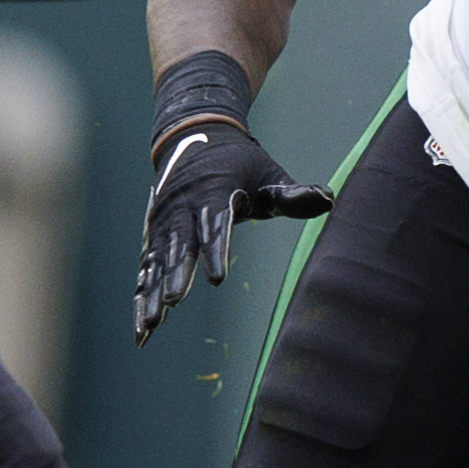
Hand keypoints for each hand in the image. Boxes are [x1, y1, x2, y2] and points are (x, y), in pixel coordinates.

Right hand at [134, 117, 331, 343]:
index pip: (215, 222)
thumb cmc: (241, 164)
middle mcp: (182, 206)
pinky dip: (142, 296)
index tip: (216, 279)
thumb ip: (292, 194)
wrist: (193, 137)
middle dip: (176, 274)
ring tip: (151, 325)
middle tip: (173, 303)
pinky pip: (146, 268)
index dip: (215, 250)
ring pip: (156, 260)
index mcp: (213, 189)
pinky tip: (142, 330)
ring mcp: (164, 221)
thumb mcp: (268, 173)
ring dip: (151, 293)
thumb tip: (326, 199)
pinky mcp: (153, 234)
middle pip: (179, 244)